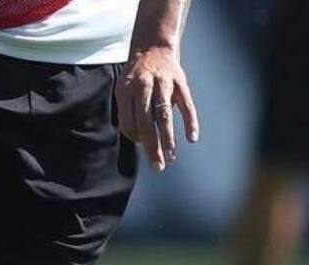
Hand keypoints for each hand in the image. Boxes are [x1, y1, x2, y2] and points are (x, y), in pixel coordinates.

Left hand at [116, 45, 199, 170]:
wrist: (153, 47)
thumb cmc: (136, 77)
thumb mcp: (124, 90)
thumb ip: (128, 113)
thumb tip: (139, 140)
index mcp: (126, 91)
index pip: (129, 121)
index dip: (135, 136)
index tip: (142, 144)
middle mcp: (144, 87)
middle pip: (146, 122)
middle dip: (152, 146)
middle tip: (157, 166)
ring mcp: (164, 84)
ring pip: (165, 115)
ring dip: (168, 138)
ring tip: (170, 157)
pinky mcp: (181, 83)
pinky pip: (186, 105)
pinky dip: (190, 121)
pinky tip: (192, 138)